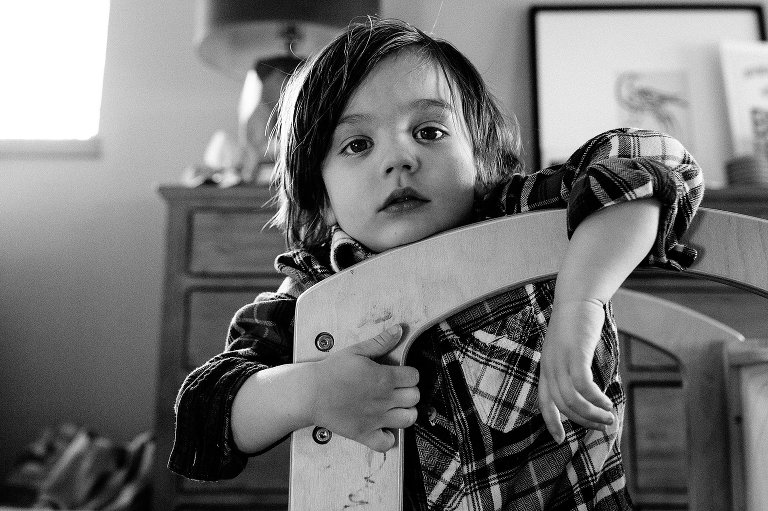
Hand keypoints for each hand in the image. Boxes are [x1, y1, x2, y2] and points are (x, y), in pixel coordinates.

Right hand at [310, 324, 419, 451]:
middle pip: (415, 397)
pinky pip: (386, 443)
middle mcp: (384, 399)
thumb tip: (399, 330)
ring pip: (409, 419)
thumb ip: (380, 342)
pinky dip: (388, 438)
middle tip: (398, 390)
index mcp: (384, 378)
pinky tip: (383, 427)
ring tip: (396, 408)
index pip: (414, 377)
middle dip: (410, 392)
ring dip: (406, 413)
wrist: (310, 393)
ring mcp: (376, 419)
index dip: (410, 374)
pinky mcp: (365, 434)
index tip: (402, 375)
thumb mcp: (356, 351)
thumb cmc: (331, 371)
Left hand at [538, 299, 614, 443]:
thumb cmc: (578, 323)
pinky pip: (583, 386)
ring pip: (572, 400)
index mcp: (546, 367)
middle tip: (604, 427)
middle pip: (562, 405)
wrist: (578, 296)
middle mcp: (549, 366)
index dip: (551, 422)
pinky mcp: (574, 353)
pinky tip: (607, 403)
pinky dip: (595, 399)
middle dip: (583, 421)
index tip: (560, 440)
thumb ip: (575, 368)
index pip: (544, 401)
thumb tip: (589, 389)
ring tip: (609, 418)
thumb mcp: (572, 349)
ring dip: (592, 414)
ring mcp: (560, 360)